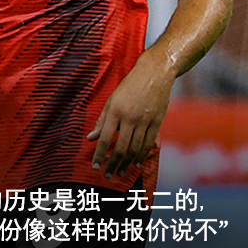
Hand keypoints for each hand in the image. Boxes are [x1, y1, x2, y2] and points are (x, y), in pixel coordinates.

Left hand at [86, 53, 172, 177]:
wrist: (154, 73)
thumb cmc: (130, 85)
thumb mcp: (112, 100)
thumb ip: (102, 120)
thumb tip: (91, 138)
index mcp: (116, 110)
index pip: (106, 138)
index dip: (99, 154)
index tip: (96, 166)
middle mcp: (130, 117)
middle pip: (121, 147)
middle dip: (113, 164)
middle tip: (108, 175)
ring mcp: (145, 121)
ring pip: (135, 148)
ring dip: (127, 163)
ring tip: (121, 172)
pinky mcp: (157, 122)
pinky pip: (148, 143)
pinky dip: (142, 155)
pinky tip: (136, 163)